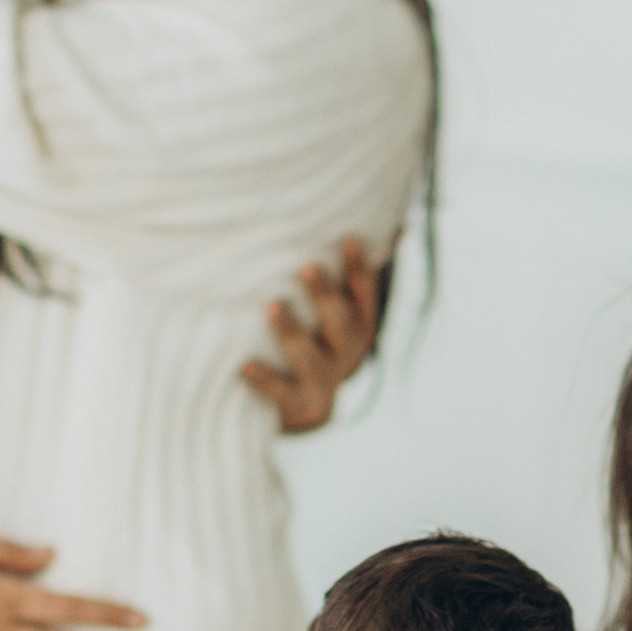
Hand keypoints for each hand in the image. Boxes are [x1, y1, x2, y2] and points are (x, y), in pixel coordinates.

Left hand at [244, 239, 384, 432]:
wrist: (306, 404)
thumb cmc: (314, 337)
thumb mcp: (332, 310)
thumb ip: (342, 275)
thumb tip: (386, 225)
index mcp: (358, 324)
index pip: (363, 294)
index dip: (359, 269)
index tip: (349, 240)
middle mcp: (346, 352)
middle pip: (341, 324)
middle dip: (325, 296)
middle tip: (308, 267)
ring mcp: (323, 380)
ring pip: (311, 358)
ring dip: (292, 332)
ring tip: (272, 307)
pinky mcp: (298, 403)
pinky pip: (282, 393)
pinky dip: (264, 380)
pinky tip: (245, 365)